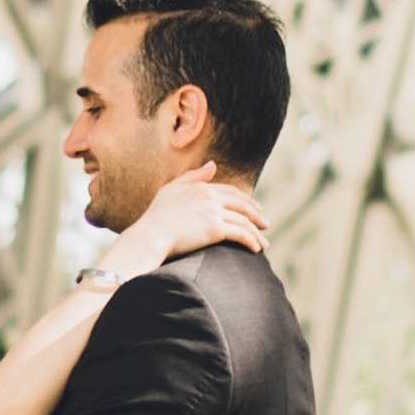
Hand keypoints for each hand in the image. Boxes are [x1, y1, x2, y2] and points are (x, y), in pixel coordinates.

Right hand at [105, 162, 268, 280]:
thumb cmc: (155, 216)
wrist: (149, 236)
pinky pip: (240, 234)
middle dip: (256, 214)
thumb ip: (192, 177)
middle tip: (265, 224)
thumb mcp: (171, 190)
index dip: (245, 200)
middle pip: (242, 204)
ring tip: (263, 243)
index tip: (254, 208)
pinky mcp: (215, 229)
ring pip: (244, 220)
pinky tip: (256, 249)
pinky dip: (251, 241)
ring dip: (256, 232)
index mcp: (201, 187)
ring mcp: (213, 212)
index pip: (230, 192)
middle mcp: (210, 197)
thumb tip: (213, 165)